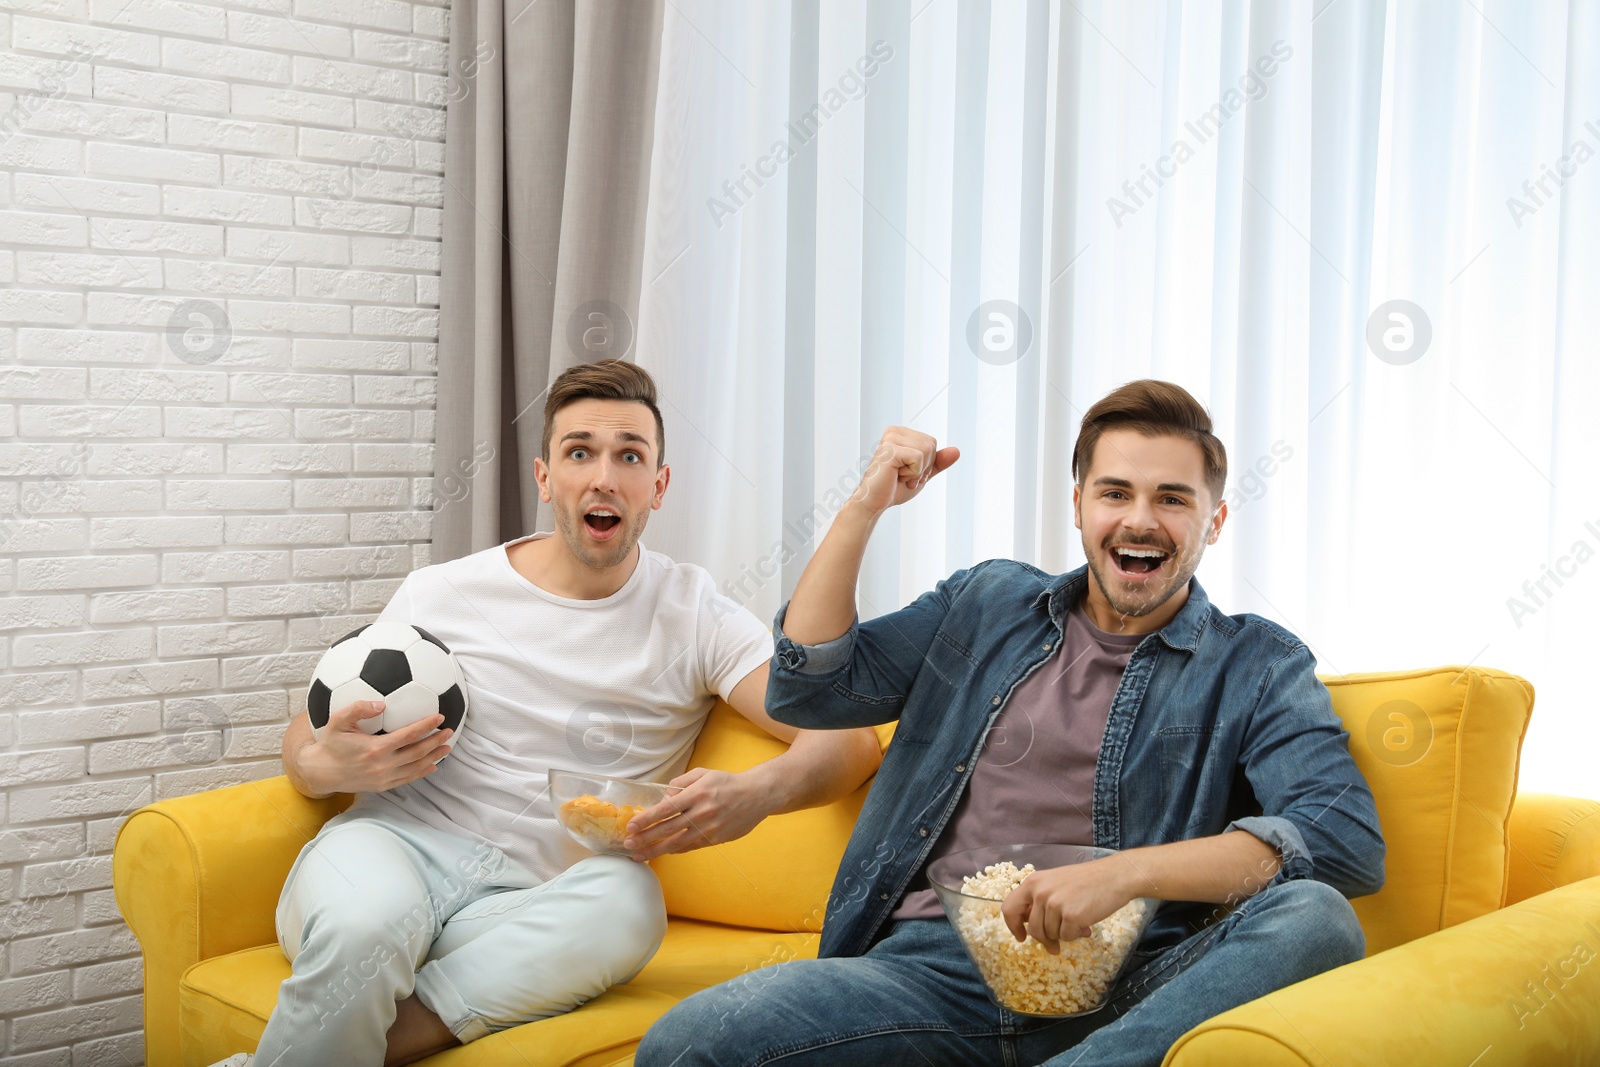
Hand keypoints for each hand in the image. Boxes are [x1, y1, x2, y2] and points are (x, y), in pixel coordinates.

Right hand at [298, 700, 453, 794]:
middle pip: (417, 752)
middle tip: (450, 731)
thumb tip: (380, 703)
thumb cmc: (330, 744)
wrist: (320, 772)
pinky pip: (407, 779)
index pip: (408, 735)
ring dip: (434, 757)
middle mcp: (382, 765)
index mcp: (375, 748)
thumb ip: (358, 709)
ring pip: (415, 767)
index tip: (439, 717)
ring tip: (447, 748)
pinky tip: (432, 766)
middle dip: (436, 741)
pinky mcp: (382, 786)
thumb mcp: (338, 722)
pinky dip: (422, 772)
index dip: (426, 726)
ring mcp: (383, 778)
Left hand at [621, 767, 769, 861]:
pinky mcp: (717, 839)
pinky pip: (691, 847)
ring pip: (677, 843)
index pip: (665, 810)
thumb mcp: (703, 773)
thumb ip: (680, 783)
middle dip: (645, 838)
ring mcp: (710, 828)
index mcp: (697, 794)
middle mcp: (702, 812)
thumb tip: (663, 799)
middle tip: (628, 845)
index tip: (631, 827)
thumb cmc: (727, 782)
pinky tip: (663, 852)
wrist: (757, 794)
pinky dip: (675, 850)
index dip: (646, 820)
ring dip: (656, 851)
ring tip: (639, 856)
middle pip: (667, 829)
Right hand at [852, 426, 959, 516]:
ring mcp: (891, 438)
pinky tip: (896, 475)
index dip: (927, 463)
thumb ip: (938, 462)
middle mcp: (895, 431)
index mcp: (901, 433)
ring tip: (899, 475)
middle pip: (931, 445)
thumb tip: (956, 451)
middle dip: (924, 467)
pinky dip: (912, 473)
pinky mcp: (890, 449)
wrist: (874, 502)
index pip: (932, 443)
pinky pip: (918, 458)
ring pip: (927, 450)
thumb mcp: (922, 473)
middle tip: (904, 475)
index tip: (909, 472)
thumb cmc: (893, 487)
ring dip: (917, 471)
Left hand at [1000, 857, 1135, 954]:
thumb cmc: (1087, 880)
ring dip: (1063, 935)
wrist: (1114, 876)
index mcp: (1033, 881)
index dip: (1013, 926)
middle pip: (1033, 929)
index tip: (1021, 937)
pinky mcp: (1071, 916)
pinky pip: (1066, 937)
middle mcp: (1041, 892)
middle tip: (1054, 946)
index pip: (1009, 908)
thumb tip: (1030, 929)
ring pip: (1050, 935)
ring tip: (1077, 924)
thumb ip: (1040, 901)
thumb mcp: (1055, 883)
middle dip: (1044, 940)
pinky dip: (1075, 935)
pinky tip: (1085, 924)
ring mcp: (1055, 904)